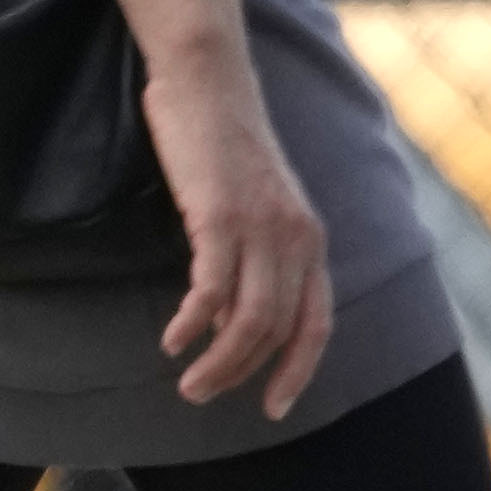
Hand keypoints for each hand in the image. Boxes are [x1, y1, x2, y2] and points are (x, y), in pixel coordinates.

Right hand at [140, 38, 334, 417]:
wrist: (208, 82)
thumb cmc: (222, 147)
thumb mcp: (251, 210)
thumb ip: (251, 263)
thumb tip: (232, 326)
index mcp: (311, 240)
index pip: (317, 324)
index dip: (298, 371)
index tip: (274, 409)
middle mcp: (297, 238)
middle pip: (277, 331)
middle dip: (241, 375)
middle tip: (201, 396)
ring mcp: (262, 226)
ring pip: (249, 320)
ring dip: (218, 362)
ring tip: (187, 382)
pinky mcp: (222, 214)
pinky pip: (213, 289)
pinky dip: (194, 323)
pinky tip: (174, 338)